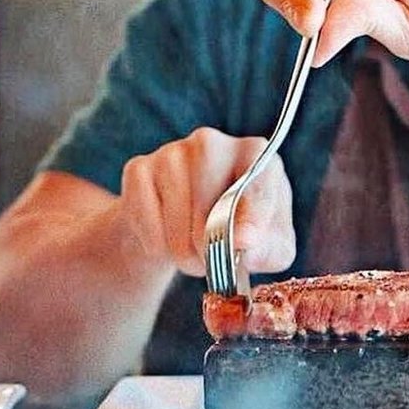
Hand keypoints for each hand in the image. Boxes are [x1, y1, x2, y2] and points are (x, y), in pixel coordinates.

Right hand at [119, 128, 295, 277]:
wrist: (185, 237)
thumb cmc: (239, 236)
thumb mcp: (268, 250)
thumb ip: (269, 249)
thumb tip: (244, 241)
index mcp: (255, 156)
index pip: (258, 182)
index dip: (252, 217)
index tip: (244, 243)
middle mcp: (213, 144)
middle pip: (210, 200)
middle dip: (210, 246)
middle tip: (211, 264)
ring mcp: (173, 152)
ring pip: (177, 213)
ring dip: (183, 251)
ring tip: (192, 256)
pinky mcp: (139, 169)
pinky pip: (146, 216)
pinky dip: (156, 243)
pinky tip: (165, 243)